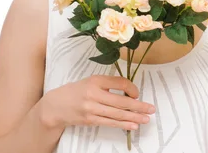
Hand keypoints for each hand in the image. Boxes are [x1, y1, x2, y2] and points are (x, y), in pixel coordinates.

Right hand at [40, 75, 155, 130]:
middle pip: (120, 102)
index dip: (131, 88)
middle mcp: (93, 94)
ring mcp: (91, 109)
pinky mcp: (90, 120)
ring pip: (116, 114)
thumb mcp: (92, 81)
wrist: (56, 105)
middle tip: (151, 109)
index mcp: (95, 81)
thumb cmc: (78, 91)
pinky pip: (109, 123)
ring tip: (146, 119)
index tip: (137, 94)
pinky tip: (133, 125)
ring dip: (133, 117)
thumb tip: (131, 92)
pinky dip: (123, 124)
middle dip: (138, 106)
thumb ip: (110, 84)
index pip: (119, 83)